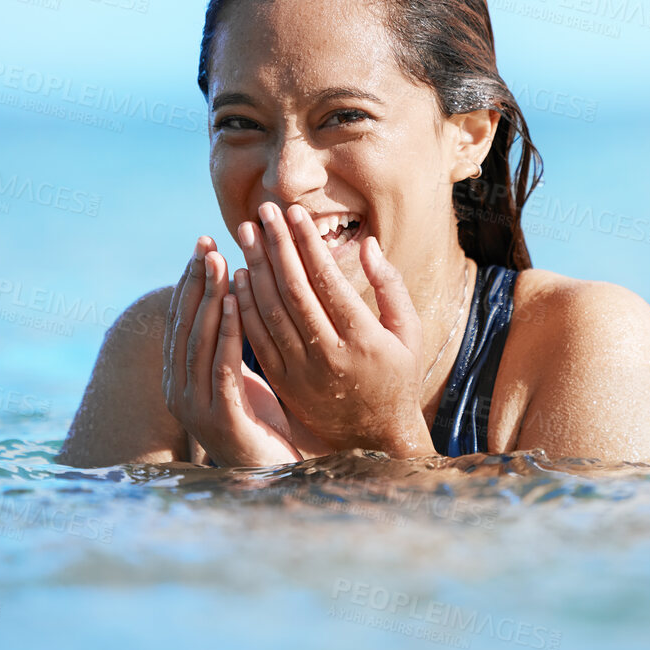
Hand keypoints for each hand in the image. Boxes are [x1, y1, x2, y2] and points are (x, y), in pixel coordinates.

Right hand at [161, 237, 333, 466]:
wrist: (281, 478)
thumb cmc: (267, 426)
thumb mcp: (243, 377)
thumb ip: (229, 344)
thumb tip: (232, 296)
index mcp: (180, 380)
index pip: (181, 321)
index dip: (190, 281)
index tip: (203, 245)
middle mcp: (180, 392)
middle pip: (184, 324)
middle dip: (196, 280)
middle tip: (208, 242)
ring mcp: (196, 408)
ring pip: (200, 340)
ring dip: (211, 297)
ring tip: (221, 261)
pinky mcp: (221, 418)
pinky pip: (222, 364)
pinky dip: (229, 329)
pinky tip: (239, 300)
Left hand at [231, 203, 438, 457]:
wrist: (376, 437)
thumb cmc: (397, 375)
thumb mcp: (409, 331)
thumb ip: (391, 287)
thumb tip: (368, 245)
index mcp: (364, 339)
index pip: (327, 280)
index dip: (307, 244)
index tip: (294, 213)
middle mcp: (330, 355)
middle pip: (293, 291)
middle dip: (275, 246)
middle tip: (261, 213)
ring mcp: (304, 372)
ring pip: (271, 312)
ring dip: (254, 269)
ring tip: (245, 234)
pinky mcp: (285, 384)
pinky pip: (258, 339)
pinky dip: (245, 306)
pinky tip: (239, 276)